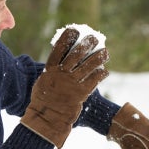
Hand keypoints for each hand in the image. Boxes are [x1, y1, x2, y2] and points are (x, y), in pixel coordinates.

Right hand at [21, 28, 108, 147]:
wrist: (47, 119)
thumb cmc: (44, 100)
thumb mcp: (43, 82)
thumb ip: (52, 71)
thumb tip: (60, 61)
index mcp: (50, 70)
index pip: (59, 49)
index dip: (67, 38)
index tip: (74, 30)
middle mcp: (62, 74)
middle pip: (77, 54)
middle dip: (87, 44)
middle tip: (94, 38)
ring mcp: (72, 83)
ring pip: (89, 65)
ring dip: (99, 57)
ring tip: (105, 52)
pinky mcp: (81, 93)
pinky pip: (94, 80)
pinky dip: (101, 74)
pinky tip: (105, 71)